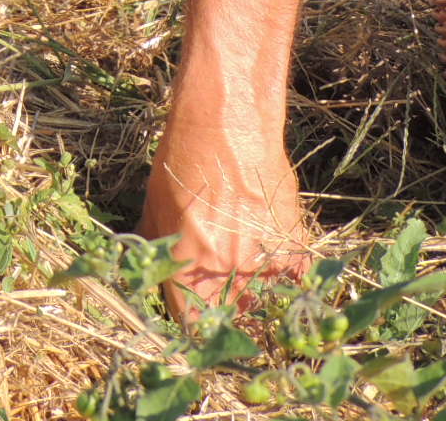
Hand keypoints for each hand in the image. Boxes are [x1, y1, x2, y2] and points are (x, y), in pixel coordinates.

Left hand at [135, 121, 311, 314]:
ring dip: (252, 295)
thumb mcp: (153, 207)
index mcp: (189, 266)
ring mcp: (264, 259)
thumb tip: (154, 269)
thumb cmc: (181, 160)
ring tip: (244, 277)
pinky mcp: (292, 243)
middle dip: (221, 310)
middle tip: (219, 296)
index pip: (190, 321)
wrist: (227, 125)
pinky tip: (270, 264)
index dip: (191, 321)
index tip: (193, 315)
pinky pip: (292, 278)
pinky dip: (283, 277)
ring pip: (261, 301)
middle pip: (227, 315)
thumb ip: (158, 249)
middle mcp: (228, 271)